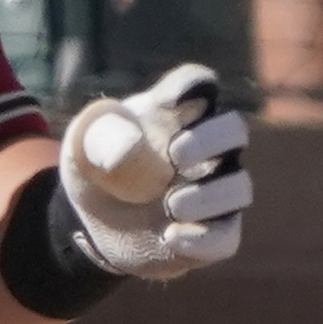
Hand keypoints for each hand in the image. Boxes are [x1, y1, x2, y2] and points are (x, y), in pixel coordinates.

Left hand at [60, 65, 250, 281]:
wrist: (94, 224)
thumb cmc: (97, 169)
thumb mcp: (84, 147)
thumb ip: (103, 135)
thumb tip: (135, 146)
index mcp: (175, 115)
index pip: (199, 85)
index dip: (193, 86)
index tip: (167, 102)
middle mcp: (205, 150)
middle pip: (234, 130)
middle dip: (211, 140)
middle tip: (176, 154)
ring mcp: (213, 192)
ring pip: (238, 187)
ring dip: (208, 196)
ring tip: (170, 205)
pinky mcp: (211, 234)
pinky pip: (226, 237)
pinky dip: (203, 238)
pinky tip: (170, 236)